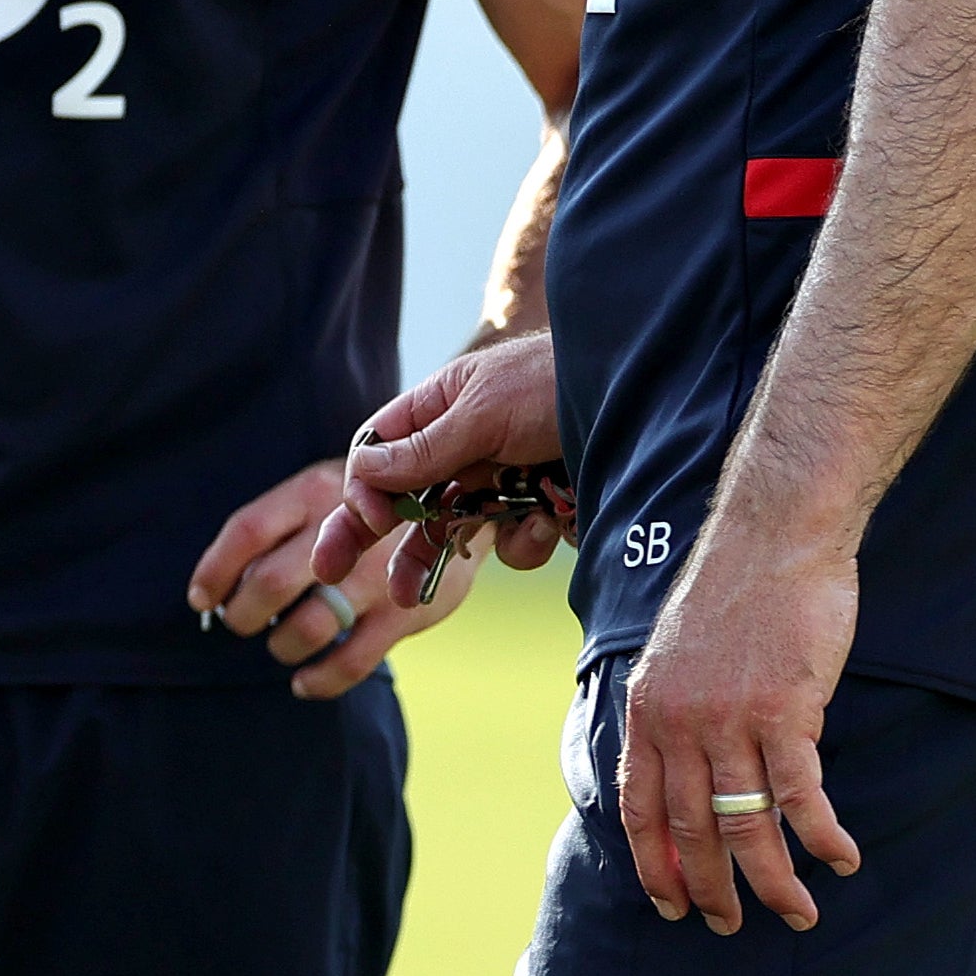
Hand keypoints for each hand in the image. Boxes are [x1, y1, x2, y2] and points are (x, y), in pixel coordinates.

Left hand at [190, 460, 469, 698]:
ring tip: (280, 645)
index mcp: (313, 490)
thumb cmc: (367, 506)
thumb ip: (281, 527)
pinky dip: (319, 681)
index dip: (214, 571)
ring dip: (281, 646)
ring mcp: (377, 574)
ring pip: (308, 627)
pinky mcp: (406, 611)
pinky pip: (351, 663)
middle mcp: (344, 530)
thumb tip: (218, 585)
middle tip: (240, 623)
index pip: (246, 531)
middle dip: (242, 615)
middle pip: (269, 583)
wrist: (457, 500)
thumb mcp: (325, 492)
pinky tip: (303, 682)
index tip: (201, 599)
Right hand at [317, 335, 564, 588]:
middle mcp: (464, 446)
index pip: (379, 452)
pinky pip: (513, 541)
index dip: (365, 488)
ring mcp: (502, 479)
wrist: (646, 397)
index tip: (371, 522)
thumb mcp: (484, 411)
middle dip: (372, 537)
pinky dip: (524, 540)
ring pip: (454, 530)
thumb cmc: (558, 383)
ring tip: (418, 592)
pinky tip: (549, 522)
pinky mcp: (540, 508)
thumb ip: (424, 449)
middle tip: (329, 573)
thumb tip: (363, 472)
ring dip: (443, 555)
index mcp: (440, 409)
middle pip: (404, 497)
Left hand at [614, 515, 862, 933]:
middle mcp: (679, 723)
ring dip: (772, 881)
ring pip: (745, 825)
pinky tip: (840, 860)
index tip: (669, 907)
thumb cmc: (733, 593)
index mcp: (646, 710)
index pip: (639, 808)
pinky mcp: (785, 711)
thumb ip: (673, 712)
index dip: (654, 865)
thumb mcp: (676, 655)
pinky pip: (801, 795)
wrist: (772, 536)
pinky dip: (821, 836)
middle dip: (711, 889)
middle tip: (728, 926)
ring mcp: (729, 720)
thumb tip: (680, 766)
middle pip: (691, 829)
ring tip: (796, 915)